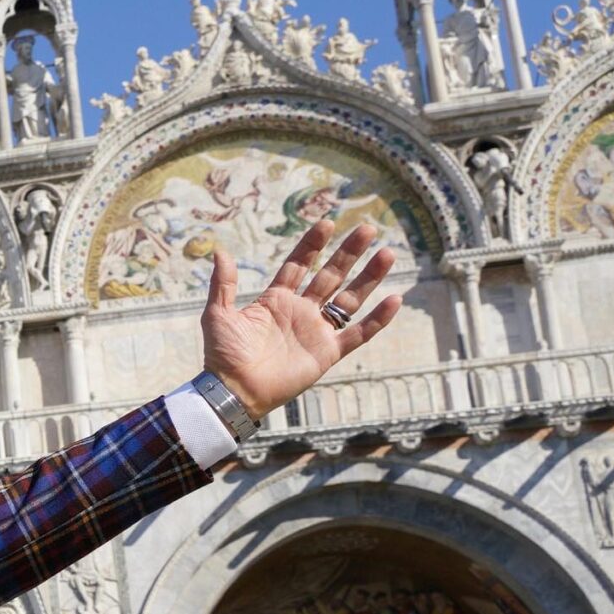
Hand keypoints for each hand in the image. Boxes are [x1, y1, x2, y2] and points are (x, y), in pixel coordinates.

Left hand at [200, 218, 401, 416]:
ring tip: (387, 253)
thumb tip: (220, 251)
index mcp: (276, 300)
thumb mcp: (218, 314)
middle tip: (366, 228)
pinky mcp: (328, 352)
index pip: (299, 265)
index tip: (327, 223)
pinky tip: (394, 299)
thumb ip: (223, 284)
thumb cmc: (224, 355)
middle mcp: (301, 311)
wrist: (235, 390)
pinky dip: (377, 319)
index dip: (312, 245)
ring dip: (368, 277)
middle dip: (348, 253)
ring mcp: (317, 331)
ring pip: (350, 299)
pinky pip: (358, 333)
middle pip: (331, 275)